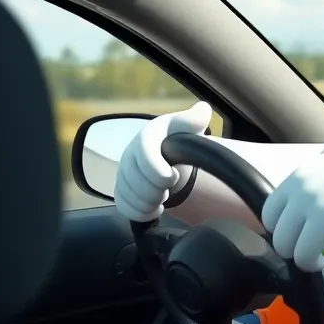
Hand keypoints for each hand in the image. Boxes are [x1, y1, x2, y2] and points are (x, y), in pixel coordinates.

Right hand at [114, 101, 213, 221]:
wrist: (165, 152)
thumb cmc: (178, 139)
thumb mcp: (188, 127)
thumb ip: (194, 119)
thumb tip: (203, 110)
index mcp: (147, 137)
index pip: (144, 155)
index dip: (157, 171)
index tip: (172, 177)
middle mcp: (129, 154)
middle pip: (136, 181)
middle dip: (156, 190)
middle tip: (171, 188)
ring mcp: (123, 173)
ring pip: (129, 196)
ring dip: (150, 202)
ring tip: (164, 197)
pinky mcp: (121, 189)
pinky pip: (124, 207)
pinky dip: (141, 213)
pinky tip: (156, 208)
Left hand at [261, 141, 323, 271]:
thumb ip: (315, 185)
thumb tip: (302, 210)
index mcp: (299, 177)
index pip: (270, 211)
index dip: (283, 230)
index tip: (302, 239)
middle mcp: (299, 186)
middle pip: (273, 229)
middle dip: (290, 245)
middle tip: (311, 252)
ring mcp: (308, 202)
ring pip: (283, 245)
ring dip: (299, 257)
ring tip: (317, 261)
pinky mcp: (322, 220)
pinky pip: (302, 254)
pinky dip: (310, 265)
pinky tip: (323, 265)